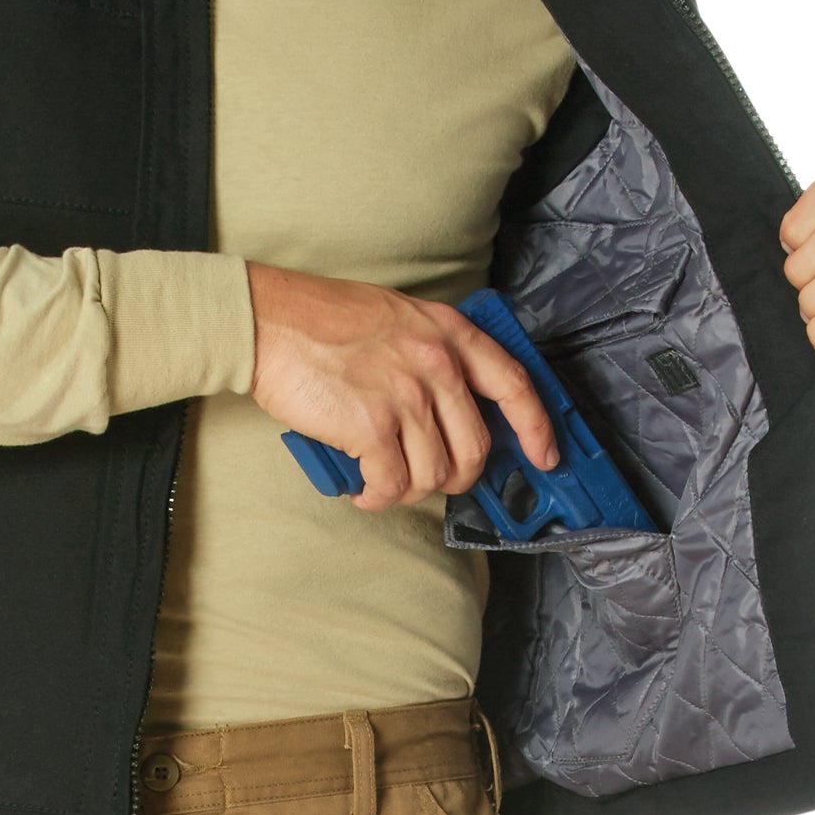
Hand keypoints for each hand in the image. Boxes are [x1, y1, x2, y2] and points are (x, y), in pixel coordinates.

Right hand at [245, 263, 560, 512]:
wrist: (270, 319)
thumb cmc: (323, 317)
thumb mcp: (398, 317)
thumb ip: (433, 352)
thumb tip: (451, 409)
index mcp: (447, 332)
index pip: (514, 384)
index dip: (536, 427)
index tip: (545, 456)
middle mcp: (436, 363)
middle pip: (475, 447)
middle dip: (456, 477)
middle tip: (428, 478)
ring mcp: (406, 395)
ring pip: (435, 474)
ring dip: (410, 489)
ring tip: (383, 478)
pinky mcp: (371, 426)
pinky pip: (392, 485)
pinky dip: (378, 497)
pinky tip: (363, 488)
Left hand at [779, 178, 814, 408]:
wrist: (805, 379)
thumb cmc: (790, 313)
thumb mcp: (782, 264)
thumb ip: (786, 235)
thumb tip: (750, 215)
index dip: (797, 227)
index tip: (787, 253)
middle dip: (801, 271)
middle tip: (797, 296)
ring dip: (813, 303)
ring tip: (811, 320)